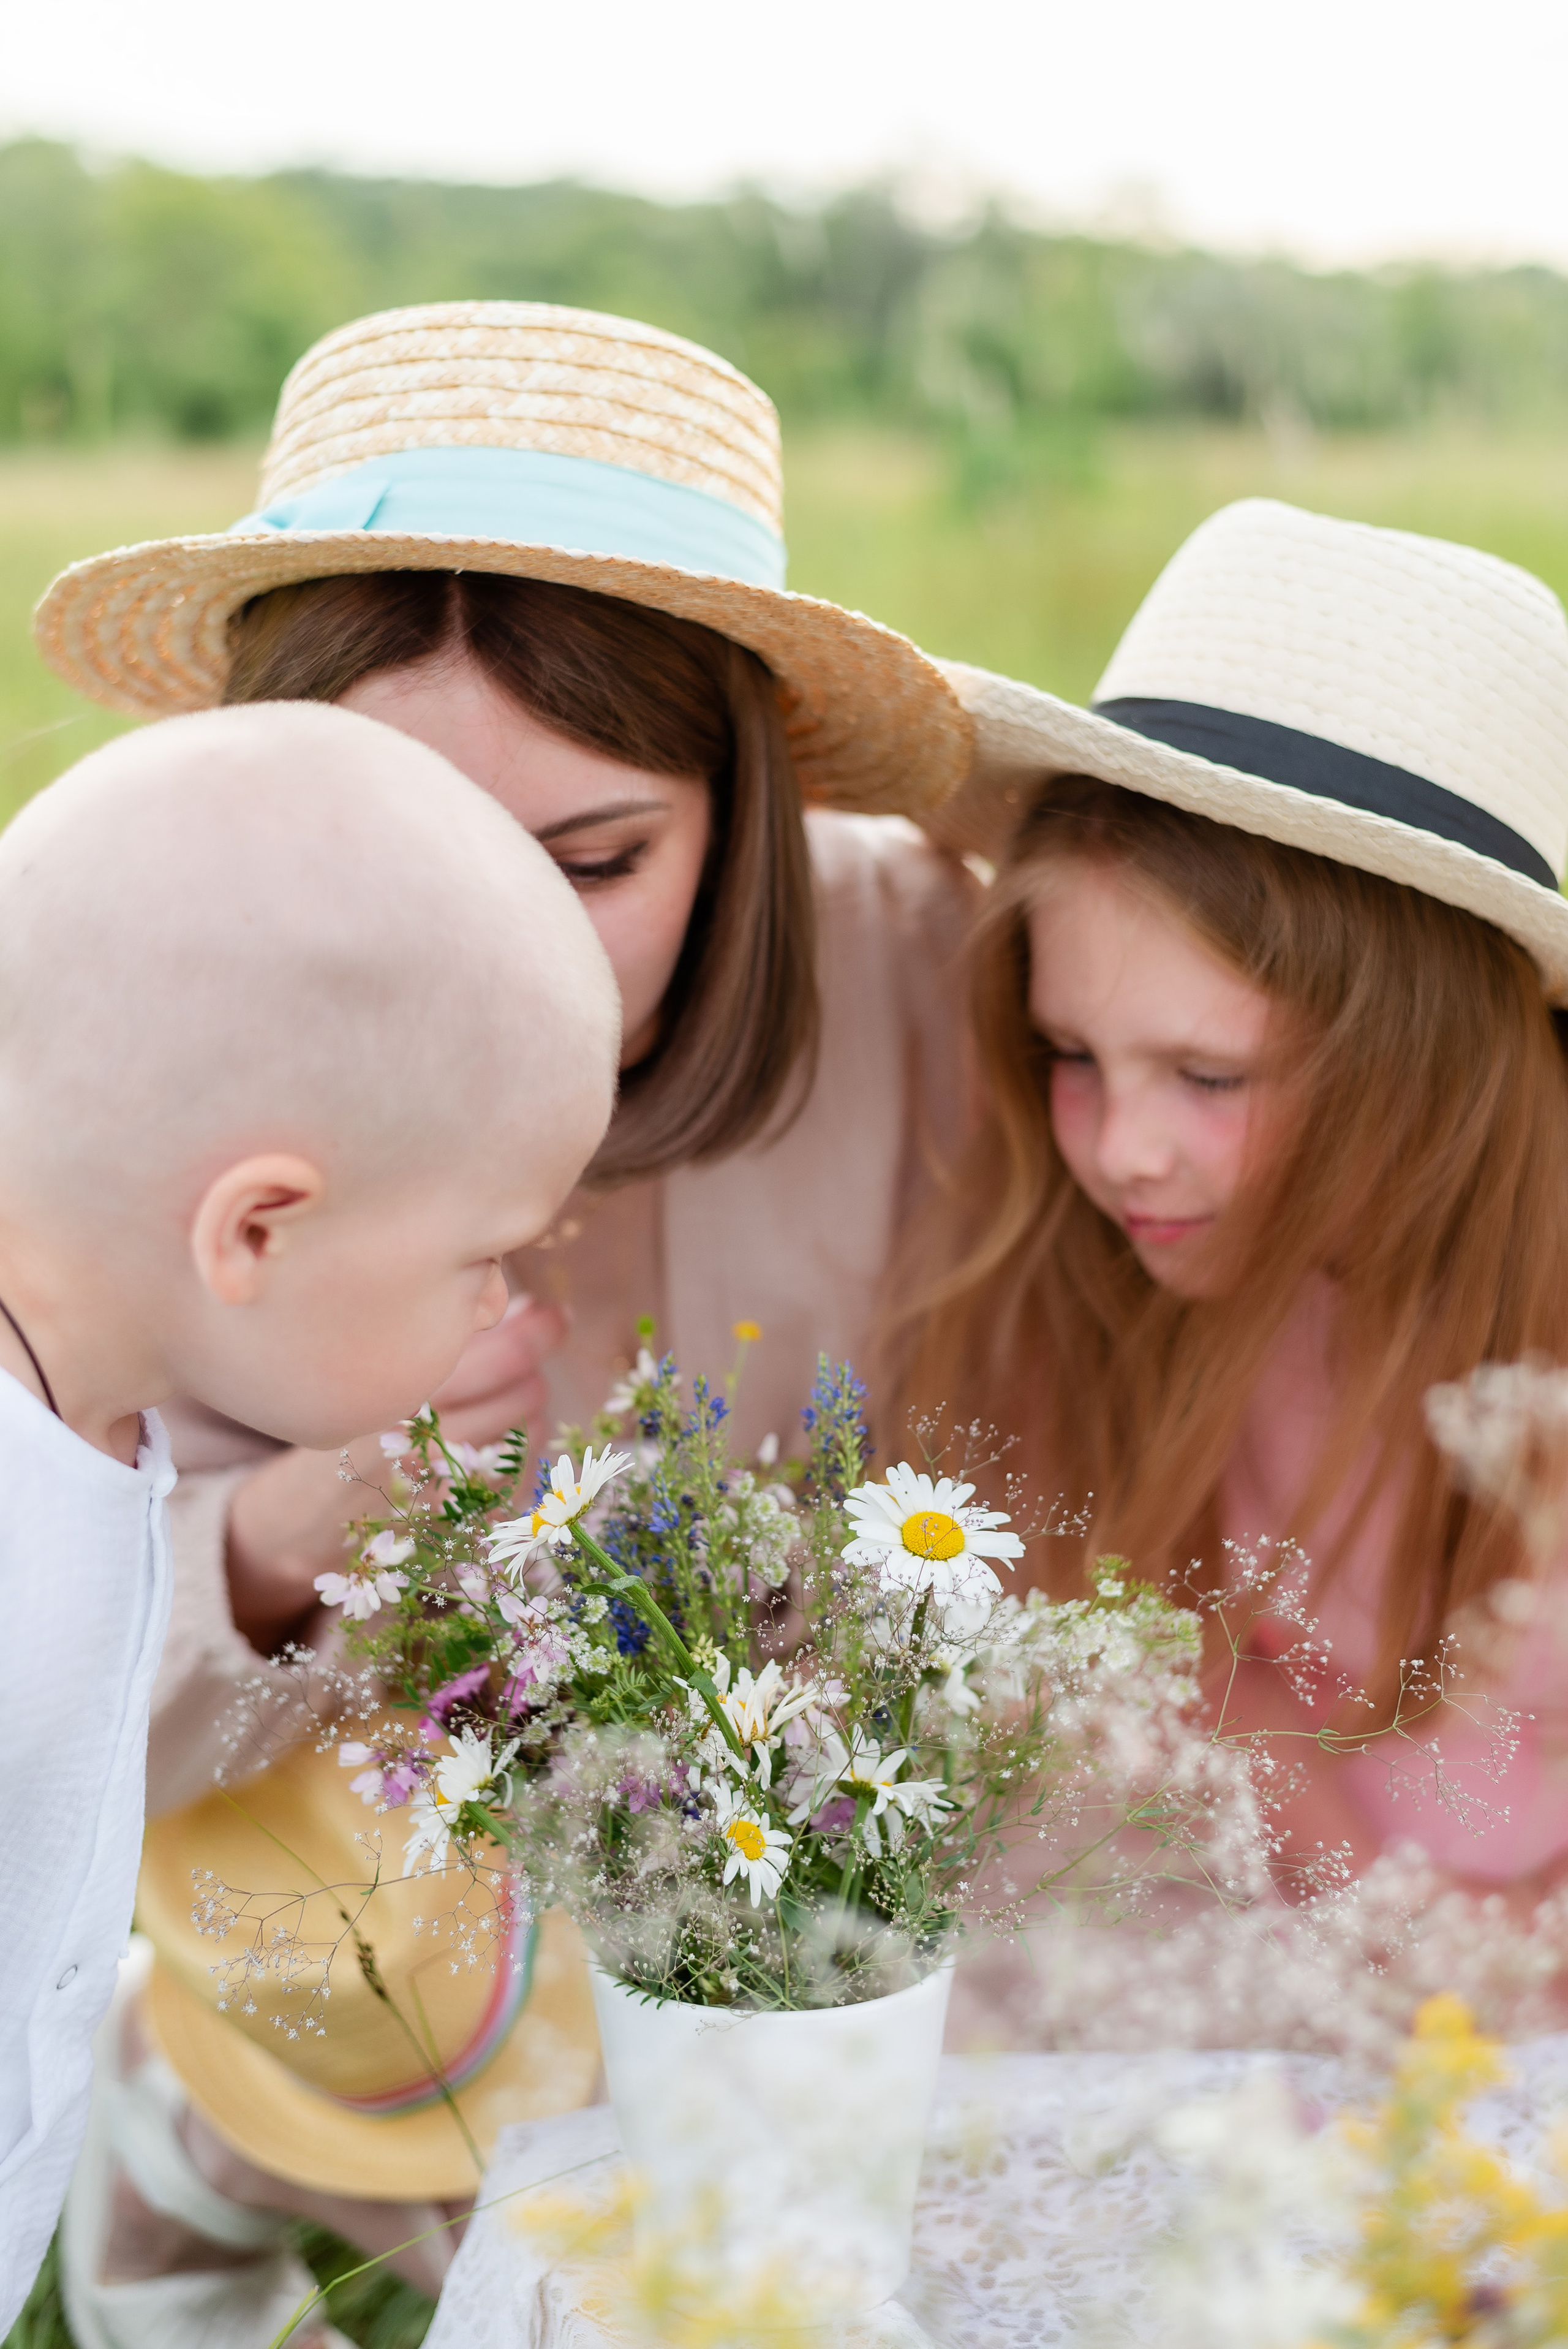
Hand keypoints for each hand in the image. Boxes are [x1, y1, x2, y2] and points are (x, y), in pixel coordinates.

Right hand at [225, 1293, 567, 1655]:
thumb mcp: (372, 1372)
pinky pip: (524, 1475)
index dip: (540, 1330)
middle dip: (532, 1365)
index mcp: (406, 1396)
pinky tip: (492, 1438)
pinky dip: (519, 1451)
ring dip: (526, 1407)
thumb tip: (525, 1309)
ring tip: (496, 1394)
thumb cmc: (339, 1427)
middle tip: (524, 1348)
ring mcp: (453, 1492)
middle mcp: (432, 1446)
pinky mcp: (466, 1525)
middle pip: (527, 1392)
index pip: (506, 1357)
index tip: (553, 1313)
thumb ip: (444, 1340)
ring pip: (531, 1431)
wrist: (302, 1520)